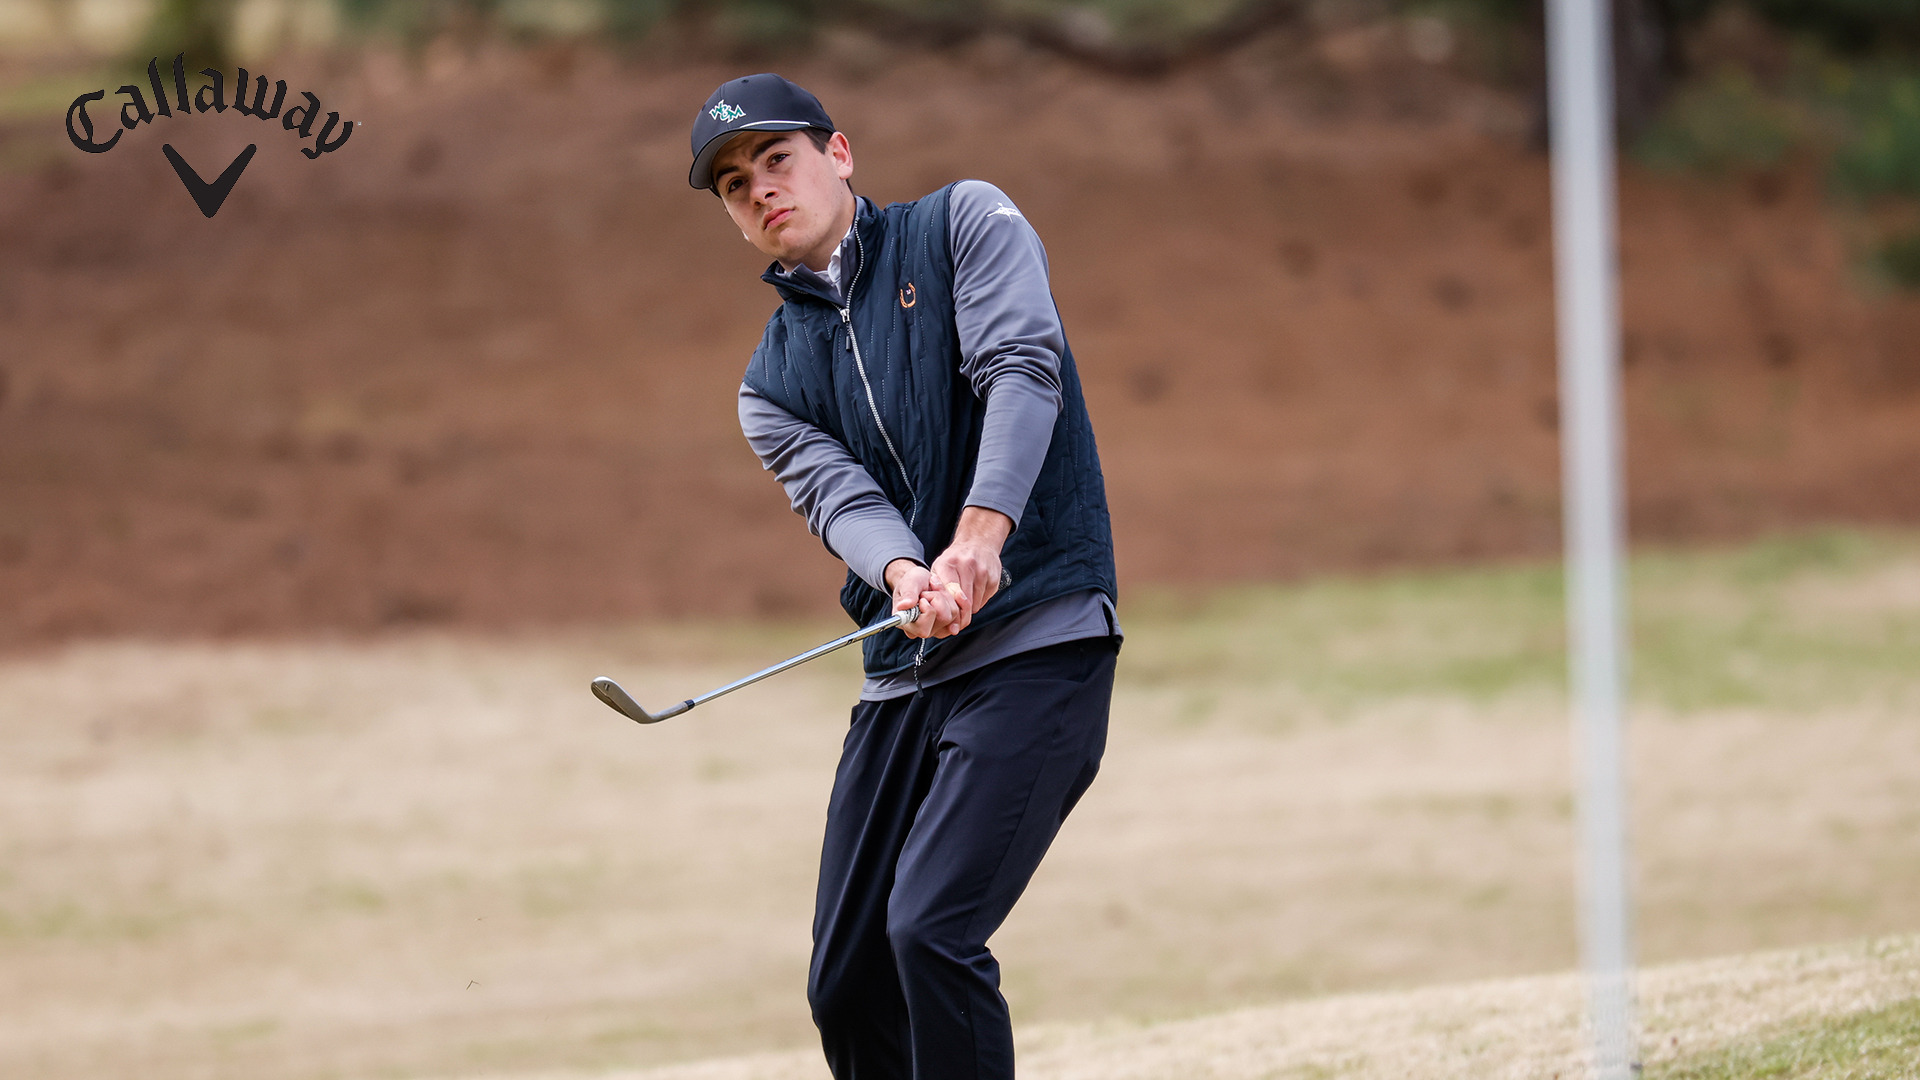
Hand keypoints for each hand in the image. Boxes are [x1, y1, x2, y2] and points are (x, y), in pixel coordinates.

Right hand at [885, 558, 962, 639]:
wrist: (920, 581)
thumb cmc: (912, 583)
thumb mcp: (908, 582)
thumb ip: (907, 594)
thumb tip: (904, 606)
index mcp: (907, 624)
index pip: (923, 628)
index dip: (927, 611)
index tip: (922, 597)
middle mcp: (922, 630)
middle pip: (943, 618)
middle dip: (938, 598)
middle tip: (927, 591)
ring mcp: (937, 629)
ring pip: (953, 613)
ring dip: (945, 596)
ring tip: (933, 589)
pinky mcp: (949, 624)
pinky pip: (961, 612)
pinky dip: (954, 598)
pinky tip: (943, 592)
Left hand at [926, 507, 1011, 635]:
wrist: (978, 542)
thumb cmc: (955, 559)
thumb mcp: (939, 568)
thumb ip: (936, 589)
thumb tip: (937, 614)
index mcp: (948, 564)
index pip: (949, 595)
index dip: (949, 610)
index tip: (948, 622)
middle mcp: (966, 565)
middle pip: (963, 602)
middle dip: (959, 614)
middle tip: (955, 621)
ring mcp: (982, 571)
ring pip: (975, 604)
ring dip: (968, 607)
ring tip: (964, 599)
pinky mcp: (994, 577)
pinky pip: (985, 600)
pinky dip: (979, 601)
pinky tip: (975, 591)